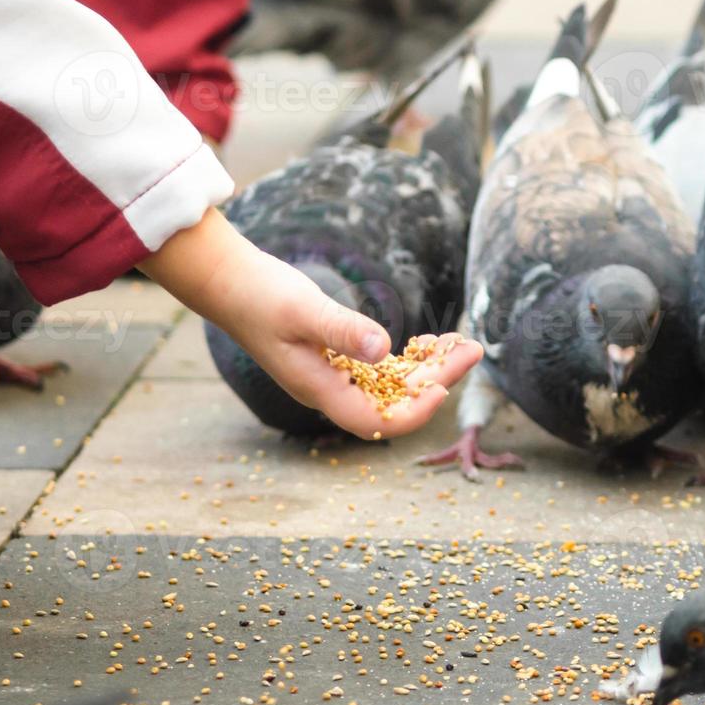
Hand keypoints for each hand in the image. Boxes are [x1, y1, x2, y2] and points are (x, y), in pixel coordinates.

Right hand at [140, 209, 481, 438]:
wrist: (230, 282)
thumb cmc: (260, 296)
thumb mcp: (304, 310)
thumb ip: (342, 329)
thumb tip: (384, 349)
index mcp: (320, 391)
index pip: (377, 422)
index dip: (414, 412)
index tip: (443, 388)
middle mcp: (331, 391)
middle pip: (395, 403)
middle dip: (438, 380)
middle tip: (474, 349)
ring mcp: (336, 377)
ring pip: (394, 386)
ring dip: (430, 369)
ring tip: (462, 342)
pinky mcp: (339, 359)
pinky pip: (384, 371)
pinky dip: (411, 359)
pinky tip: (432, 341)